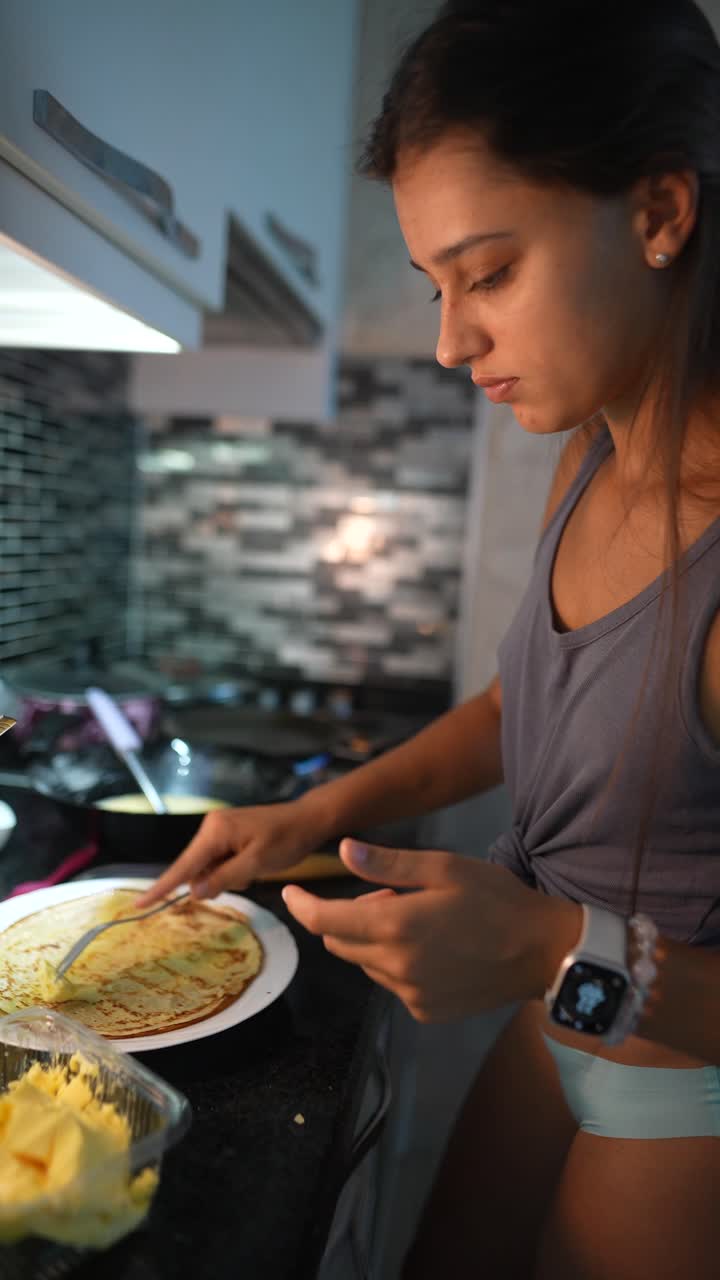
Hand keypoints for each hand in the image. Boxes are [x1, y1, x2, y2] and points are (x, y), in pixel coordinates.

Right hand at [134, 796, 329, 907]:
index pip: (183, 866)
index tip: (139, 904)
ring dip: (227, 877)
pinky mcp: (228, 836)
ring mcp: (219, 831)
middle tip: (247, 875)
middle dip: (215, 881)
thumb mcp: (256, 863)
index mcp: (214, 832)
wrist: (308, 821)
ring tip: (254, 868)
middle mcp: (210, 828)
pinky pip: (219, 862)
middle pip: (196, 869)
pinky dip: (233, 871)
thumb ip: (223, 878)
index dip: (162, 887)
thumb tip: (193, 892)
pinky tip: (253, 865)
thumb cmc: (286, 840)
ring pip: (209, 869)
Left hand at [282, 839, 581, 1022]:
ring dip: (372, 940)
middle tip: (388, 892)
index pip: (324, 920)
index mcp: (394, 925)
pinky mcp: (425, 1011)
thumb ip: (387, 864)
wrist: (542, 951)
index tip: (289, 891)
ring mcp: (409, 994)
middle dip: (345, 916)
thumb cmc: (495, 898)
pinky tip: (431, 948)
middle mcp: (394, 966)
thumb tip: (342, 851)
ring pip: (365, 963)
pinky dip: (396, 963)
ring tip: (416, 918)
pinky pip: (391, 983)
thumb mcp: (443, 867)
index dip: (302, 905)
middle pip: (340, 942)